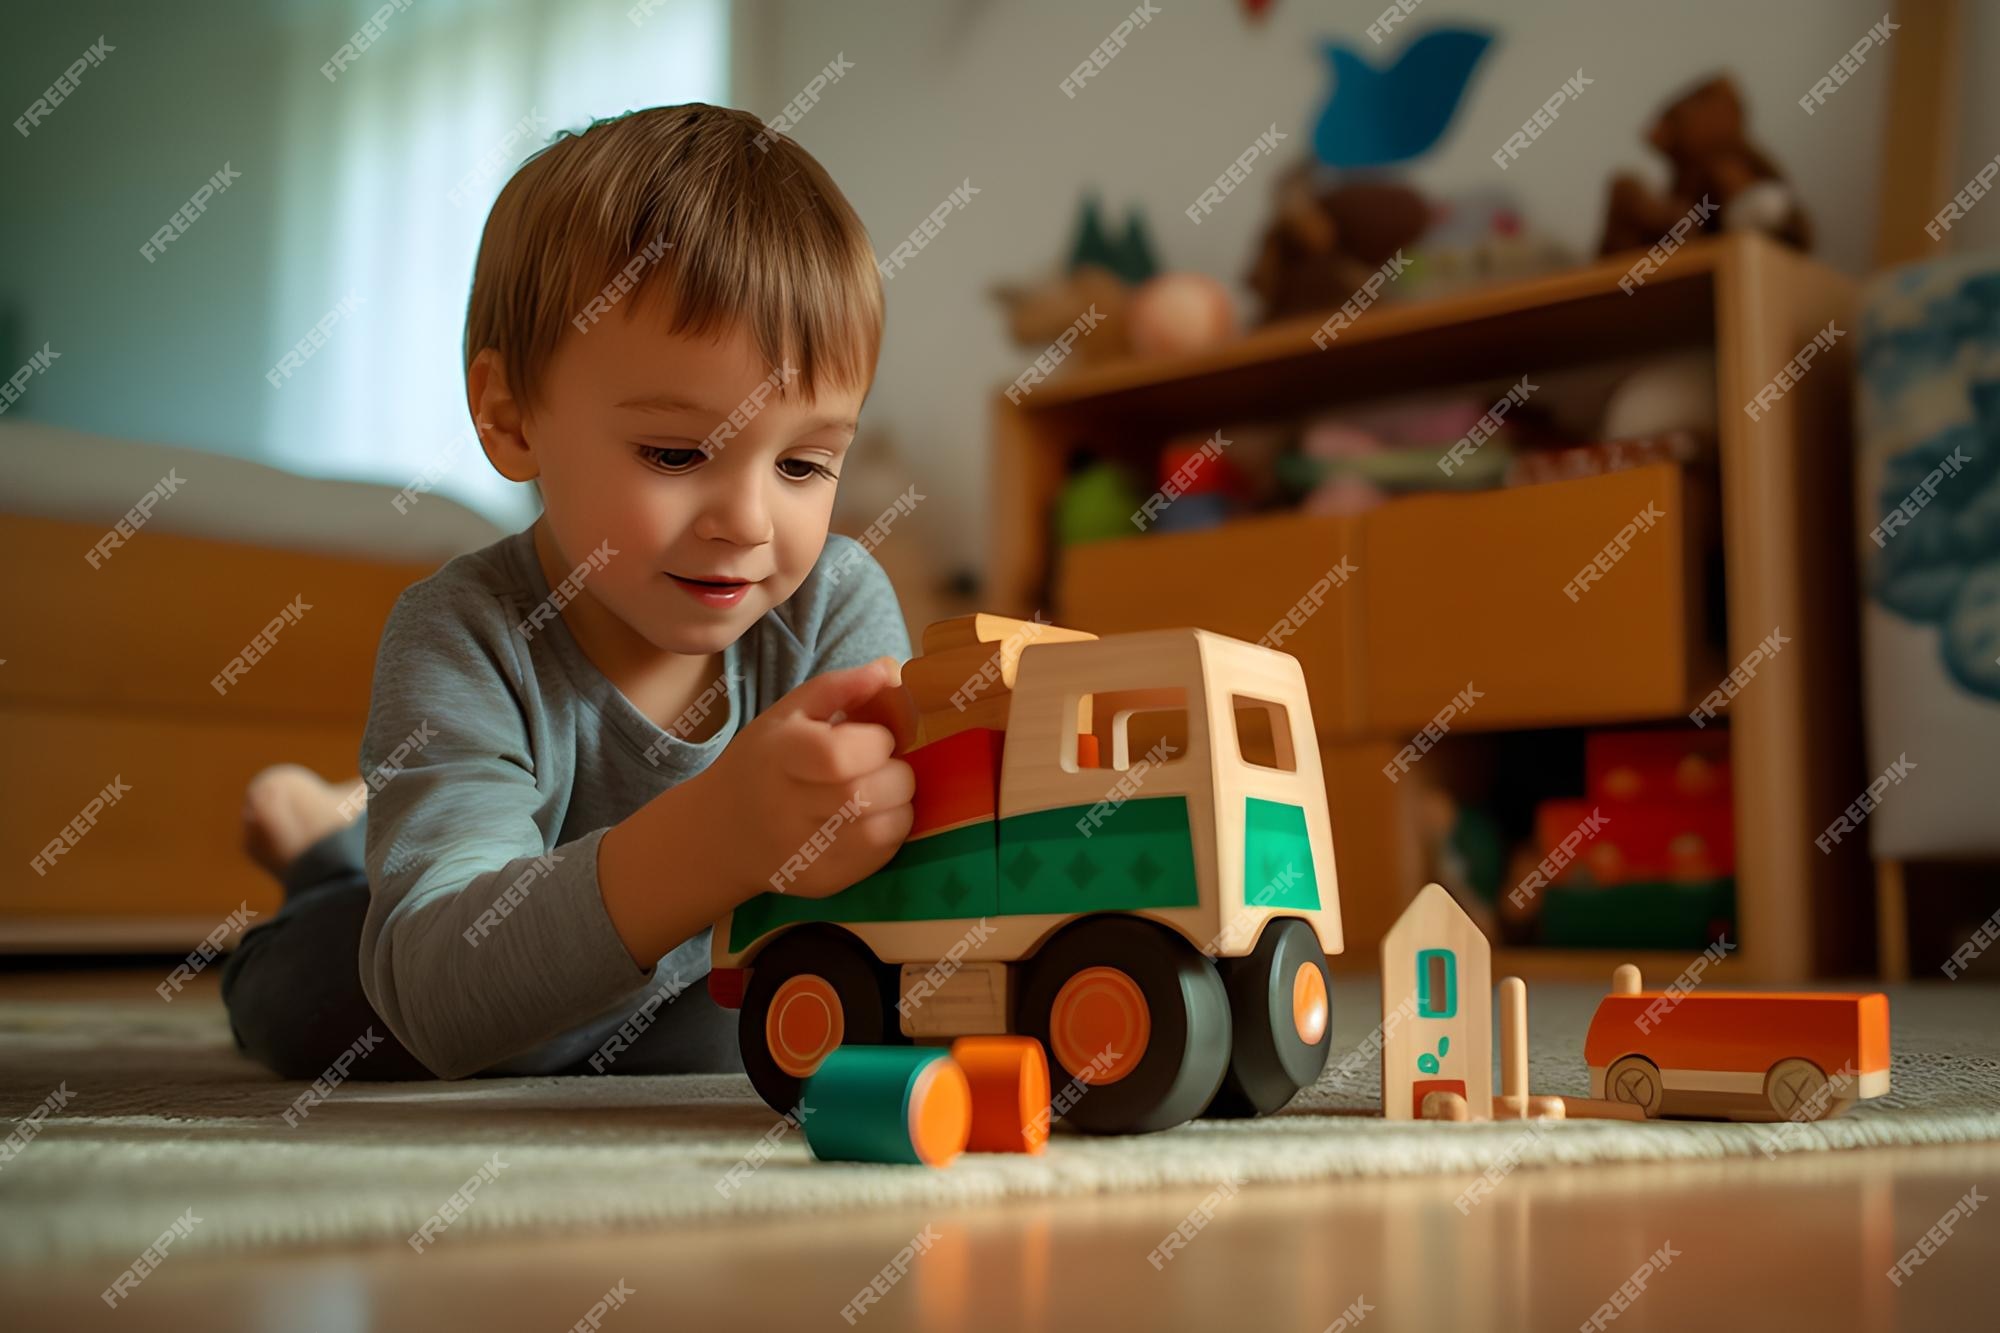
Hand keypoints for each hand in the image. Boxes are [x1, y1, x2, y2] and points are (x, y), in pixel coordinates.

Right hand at [709, 657, 916, 899]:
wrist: (722, 831)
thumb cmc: (763, 762)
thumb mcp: (789, 713)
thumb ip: (840, 687)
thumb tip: (893, 670)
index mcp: (779, 757)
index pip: (843, 755)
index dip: (876, 742)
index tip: (873, 738)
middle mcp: (788, 808)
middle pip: (870, 792)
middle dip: (895, 772)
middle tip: (882, 766)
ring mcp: (805, 852)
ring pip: (886, 827)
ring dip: (899, 803)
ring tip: (880, 791)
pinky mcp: (823, 881)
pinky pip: (881, 856)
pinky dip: (891, 831)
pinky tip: (872, 817)